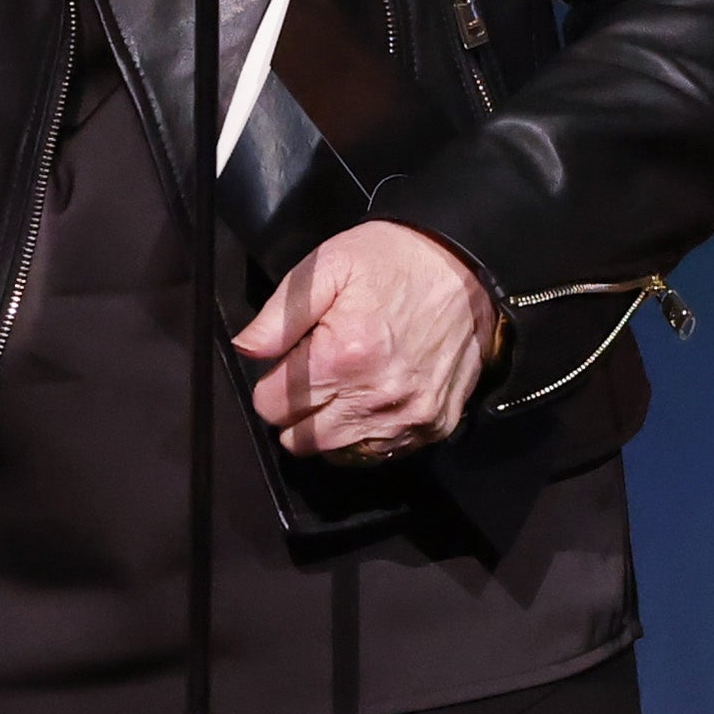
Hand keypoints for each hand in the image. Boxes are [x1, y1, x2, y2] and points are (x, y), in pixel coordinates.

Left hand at [230, 222, 499, 462]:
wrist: (467, 266)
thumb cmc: (393, 260)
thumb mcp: (329, 265)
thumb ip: (281, 314)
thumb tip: (246, 349)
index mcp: (342, 357)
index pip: (271, 407)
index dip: (272, 383)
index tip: (290, 362)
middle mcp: (376, 398)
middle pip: (300, 439)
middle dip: (296, 410)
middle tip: (314, 375)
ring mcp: (409, 418)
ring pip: (339, 453)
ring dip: (330, 426)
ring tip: (344, 386)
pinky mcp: (434, 427)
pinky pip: (381, 453)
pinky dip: (368, 433)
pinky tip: (371, 398)